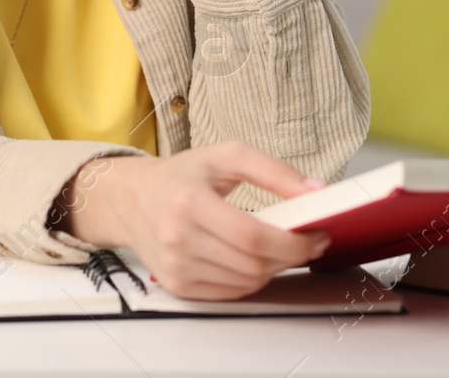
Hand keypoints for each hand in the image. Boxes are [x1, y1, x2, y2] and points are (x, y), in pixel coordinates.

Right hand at [53, 141, 330, 300]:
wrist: (131, 200)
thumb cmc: (180, 176)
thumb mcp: (225, 156)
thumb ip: (272, 170)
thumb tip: (314, 190)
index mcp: (189, 201)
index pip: (252, 235)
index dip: (293, 242)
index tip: (317, 235)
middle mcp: (178, 237)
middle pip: (253, 263)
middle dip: (291, 256)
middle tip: (306, 241)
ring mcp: (175, 266)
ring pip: (247, 282)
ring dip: (273, 268)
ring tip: (277, 246)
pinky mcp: (177, 285)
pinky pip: (231, 293)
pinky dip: (251, 279)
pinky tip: (251, 259)